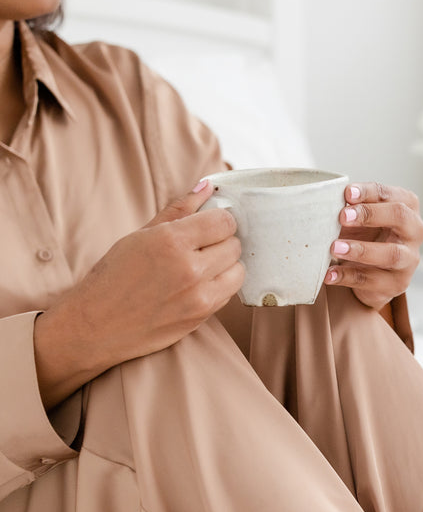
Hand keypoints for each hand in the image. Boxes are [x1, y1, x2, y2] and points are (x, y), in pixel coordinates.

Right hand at [33, 181, 244, 407]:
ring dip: (226, 265)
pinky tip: (198, 285)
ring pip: (238, 270)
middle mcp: (189, 267)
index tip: (209, 225)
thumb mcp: (139, 235)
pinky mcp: (202, 315)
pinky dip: (220, 286)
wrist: (94, 326)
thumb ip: (178, 209)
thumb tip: (207, 186)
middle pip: (234, 244)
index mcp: (171, 240)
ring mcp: (199, 294)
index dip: (219, 220)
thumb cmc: (112, 277)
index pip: (225, 221)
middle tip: (202, 247)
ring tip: (202, 266)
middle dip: (222, 242)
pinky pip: (229, 293)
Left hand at [324, 182, 422, 308]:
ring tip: (334, 248)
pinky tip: (330, 274)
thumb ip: (351, 205)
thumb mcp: (360, 216)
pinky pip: (372, 280)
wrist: (370, 272)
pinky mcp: (396, 284)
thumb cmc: (365, 235)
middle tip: (342, 217)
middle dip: (370, 214)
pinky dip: (347, 276)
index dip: (370, 192)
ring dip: (361, 250)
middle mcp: (415, 231)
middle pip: (400, 217)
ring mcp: (409, 260)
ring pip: (391, 254)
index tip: (347, 193)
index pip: (393, 194)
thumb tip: (327, 196)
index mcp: (408, 207)